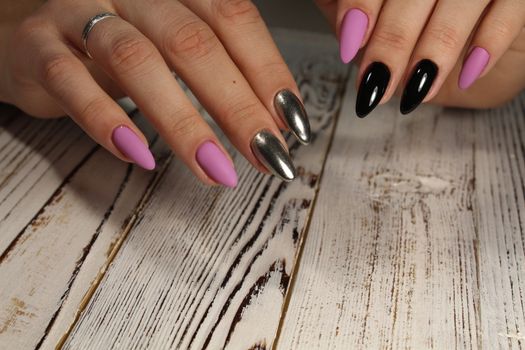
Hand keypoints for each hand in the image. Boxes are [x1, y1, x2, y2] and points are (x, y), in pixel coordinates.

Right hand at [0, 0, 310, 185]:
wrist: (27, 32)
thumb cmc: (112, 43)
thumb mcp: (168, 42)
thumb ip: (217, 67)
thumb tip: (274, 116)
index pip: (233, 18)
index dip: (267, 70)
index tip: (293, 122)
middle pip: (192, 42)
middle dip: (237, 106)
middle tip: (268, 155)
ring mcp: (78, 12)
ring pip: (136, 60)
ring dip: (183, 122)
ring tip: (216, 169)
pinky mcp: (37, 47)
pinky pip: (71, 81)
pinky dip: (107, 120)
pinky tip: (140, 155)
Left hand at [316, 0, 524, 114]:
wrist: (480, 45)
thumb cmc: (424, 27)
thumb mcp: (381, 19)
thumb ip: (353, 13)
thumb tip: (343, 28)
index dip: (363, 5)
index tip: (350, 43)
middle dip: (393, 40)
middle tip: (377, 82)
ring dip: (435, 47)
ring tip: (415, 90)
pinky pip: (510, 11)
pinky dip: (487, 44)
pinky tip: (467, 74)